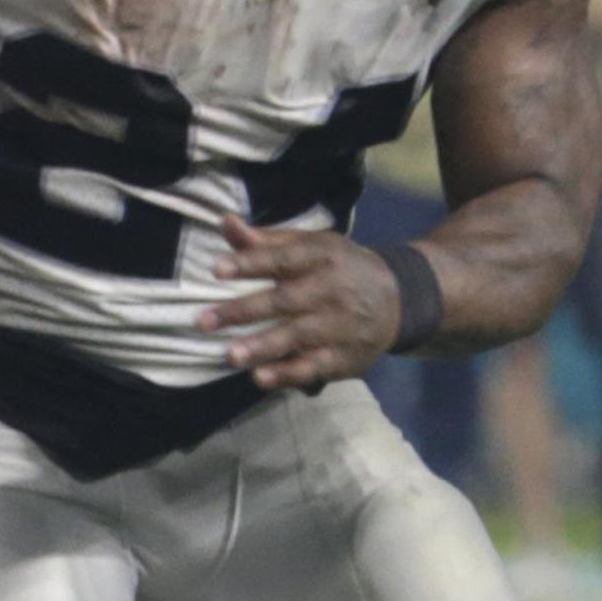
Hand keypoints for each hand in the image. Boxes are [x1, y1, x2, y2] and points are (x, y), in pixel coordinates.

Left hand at [197, 214, 407, 390]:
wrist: (398, 299)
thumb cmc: (338, 267)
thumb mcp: (310, 246)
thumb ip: (265, 241)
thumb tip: (225, 222)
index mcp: (322, 256)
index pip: (282, 259)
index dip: (251, 263)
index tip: (217, 269)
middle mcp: (332, 290)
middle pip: (284, 301)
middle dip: (243, 311)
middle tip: (204, 321)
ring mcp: (340, 326)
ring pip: (298, 337)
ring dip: (263, 347)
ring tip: (230, 355)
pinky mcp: (345, 357)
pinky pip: (314, 367)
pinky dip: (287, 374)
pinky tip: (259, 378)